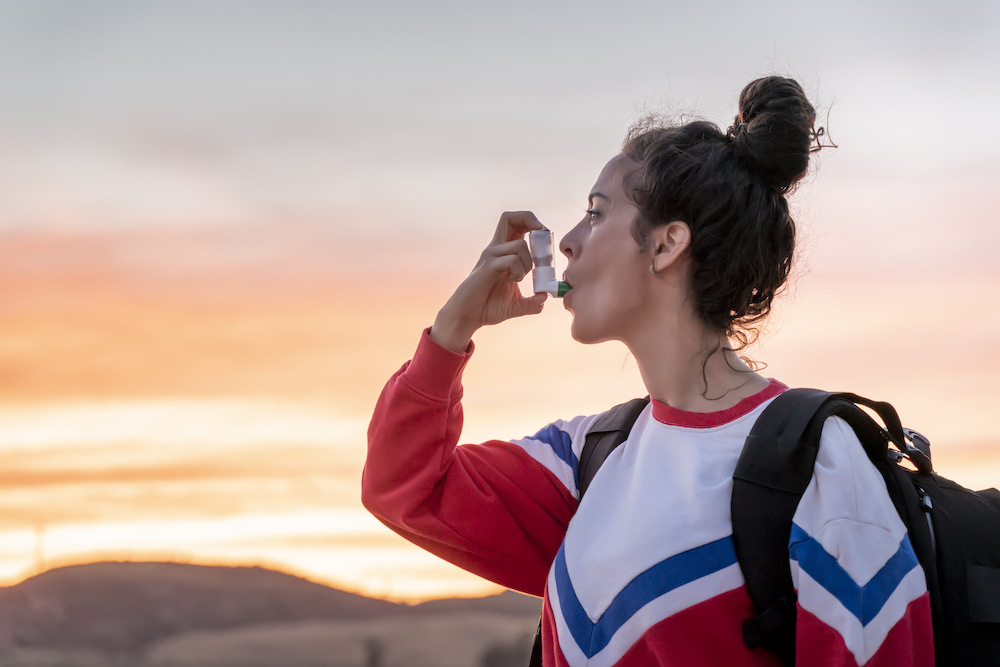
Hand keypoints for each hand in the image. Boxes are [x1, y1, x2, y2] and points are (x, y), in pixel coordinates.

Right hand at [430, 211, 549, 351]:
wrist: (468, 316)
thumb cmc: (488, 307)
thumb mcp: (517, 305)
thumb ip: (533, 303)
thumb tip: (545, 297)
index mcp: (503, 252)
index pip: (515, 224)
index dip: (531, 223)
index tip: (543, 236)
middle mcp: (496, 249)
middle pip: (509, 218)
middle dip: (529, 218)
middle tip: (540, 233)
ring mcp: (490, 256)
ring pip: (520, 245)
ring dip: (527, 264)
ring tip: (518, 278)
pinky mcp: (488, 266)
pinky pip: (512, 260)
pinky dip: (518, 272)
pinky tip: (511, 281)